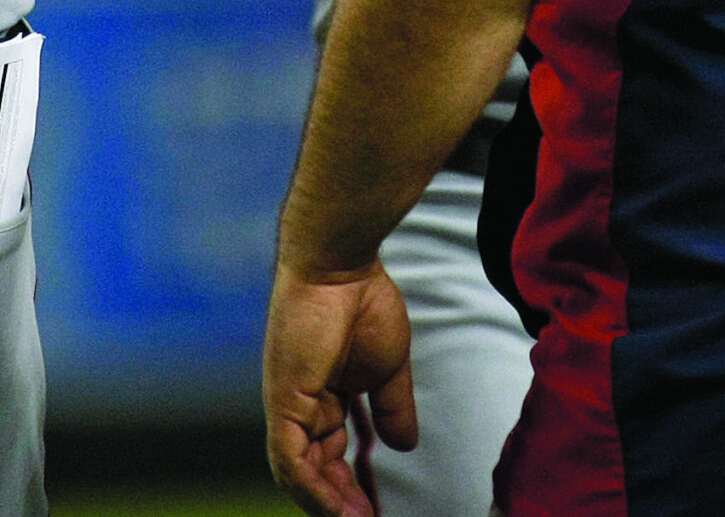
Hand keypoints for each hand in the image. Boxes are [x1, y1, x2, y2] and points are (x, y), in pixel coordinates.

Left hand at [265, 258, 418, 516]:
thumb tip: (405, 445)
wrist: (341, 269)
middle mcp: (300, 409)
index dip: (351, 483)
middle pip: (315, 469)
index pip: (332, 454)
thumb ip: (393, 407)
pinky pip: (290, 459)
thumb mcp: (389, 367)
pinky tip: (335, 505)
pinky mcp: (283, 403)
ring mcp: (288, 407)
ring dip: (326, 502)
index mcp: (323, 398)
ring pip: (299, 472)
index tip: (375, 507)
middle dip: (340, 501)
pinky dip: (311, 486)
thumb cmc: (365, 304)